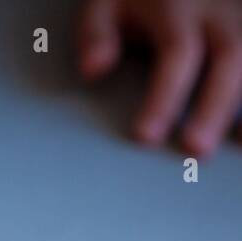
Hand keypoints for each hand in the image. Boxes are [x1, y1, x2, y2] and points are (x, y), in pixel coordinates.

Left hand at [78, 0, 241, 155]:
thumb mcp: (108, 2)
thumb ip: (97, 34)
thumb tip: (92, 70)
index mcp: (179, 6)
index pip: (178, 53)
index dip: (164, 97)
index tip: (146, 136)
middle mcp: (220, 10)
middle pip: (230, 56)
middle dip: (214, 105)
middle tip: (196, 148)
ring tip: (239, 145)